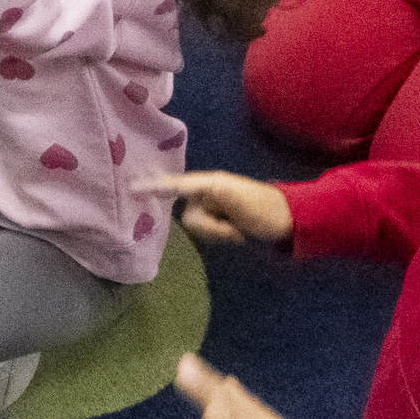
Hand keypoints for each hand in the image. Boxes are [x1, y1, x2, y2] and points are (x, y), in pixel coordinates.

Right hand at [162, 171, 293, 249]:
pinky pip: (207, 233)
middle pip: (188, 216)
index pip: (175, 185)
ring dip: (217, 233)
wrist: (288, 222)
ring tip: (239, 232)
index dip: (153, 187)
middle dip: (209, 226)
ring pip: (196, 227)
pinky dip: (220, 236)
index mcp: (209, 183)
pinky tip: (237, 235)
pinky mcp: (219, 223)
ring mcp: (213, 210)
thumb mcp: (234, 197)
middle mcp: (206, 194)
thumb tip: (184, 199)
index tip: (131, 190)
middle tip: (233, 230)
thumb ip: (207, 194)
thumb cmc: (263, 207)